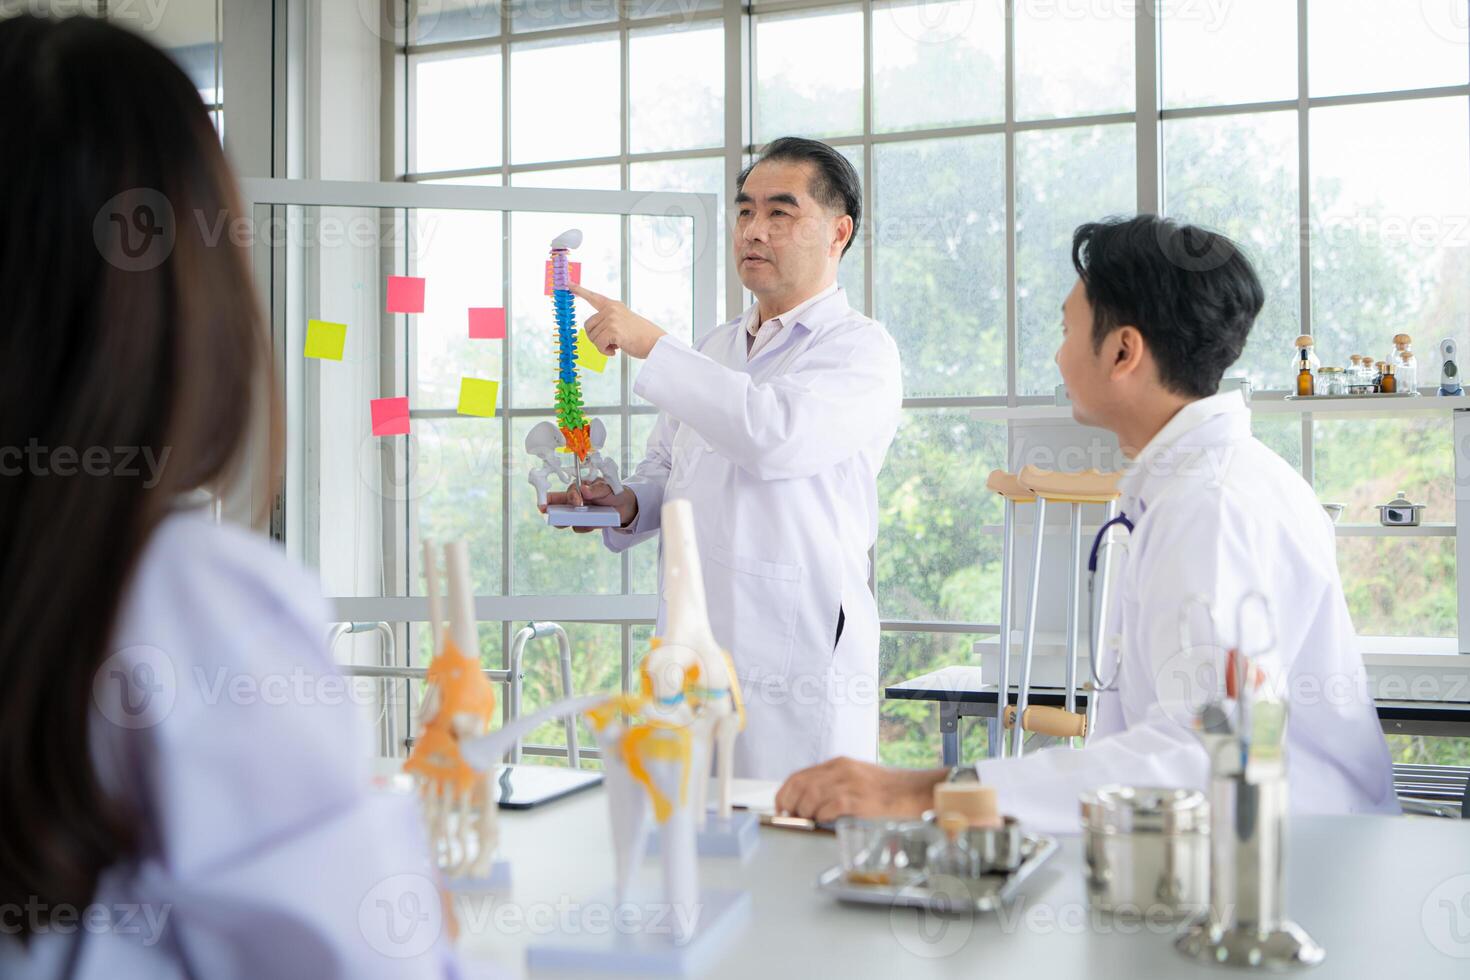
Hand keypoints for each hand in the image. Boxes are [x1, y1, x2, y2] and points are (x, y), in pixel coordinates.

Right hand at [539, 479, 638, 532]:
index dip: (569, 497)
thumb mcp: (608, 488)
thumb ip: (597, 489)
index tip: (576, 504)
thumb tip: (584, 490)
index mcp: (579, 488)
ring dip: (566, 521)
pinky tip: (593, 524)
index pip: (568, 492)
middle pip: (557, 505)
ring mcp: (578, 513)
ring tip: (575, 521)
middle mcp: (575, 500)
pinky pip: (578, 527)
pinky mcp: (583, 523)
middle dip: (550, 509)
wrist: (625, 506)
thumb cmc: (614, 492)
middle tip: (546, 513)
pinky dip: (585, 527)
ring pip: (564, 519)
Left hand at [569, 283, 666, 359]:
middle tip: (610, 342)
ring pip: (592, 337)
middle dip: (595, 338)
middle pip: (588, 326)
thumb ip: (608, 321)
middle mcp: (611, 309)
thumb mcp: (623, 322)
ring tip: (617, 345)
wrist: (655, 343)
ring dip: (602, 346)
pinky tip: (616, 350)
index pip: (593, 296)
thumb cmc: (640, 336)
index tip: (567, 284)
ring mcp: (612, 319)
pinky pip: (598, 345)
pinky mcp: (613, 330)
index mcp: (613, 305)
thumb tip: (590, 332)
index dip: (579, 290)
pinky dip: (605, 351)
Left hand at [774, 757, 948, 823]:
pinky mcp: (859, 800)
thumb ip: (835, 787)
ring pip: (811, 795)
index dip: (785, 793)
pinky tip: (825, 821)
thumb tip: (810, 806)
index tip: (781, 808)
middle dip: (790, 804)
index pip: (800, 775)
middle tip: (790, 819)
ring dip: (805, 812)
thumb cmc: (889, 791)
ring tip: (809, 821)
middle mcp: (842, 770)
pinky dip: (821, 816)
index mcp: (839, 764)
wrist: (916, 792)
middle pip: (801, 785)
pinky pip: (830, 807)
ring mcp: (850, 784)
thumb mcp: (858, 780)